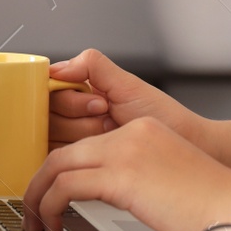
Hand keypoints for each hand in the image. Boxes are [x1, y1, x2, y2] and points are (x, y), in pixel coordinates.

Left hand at [22, 116, 230, 230]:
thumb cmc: (210, 206)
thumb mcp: (165, 178)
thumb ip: (134, 178)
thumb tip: (103, 198)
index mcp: (142, 132)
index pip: (83, 146)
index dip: (57, 173)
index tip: (48, 198)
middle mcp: (132, 134)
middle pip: (61, 153)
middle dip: (37, 186)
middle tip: (31, 213)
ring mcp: (127, 151)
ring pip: (56, 166)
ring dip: (37, 199)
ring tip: (37, 224)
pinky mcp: (124, 175)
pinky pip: (66, 186)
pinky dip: (51, 208)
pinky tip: (57, 227)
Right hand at [48, 49, 212, 155]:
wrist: (182, 145)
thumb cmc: (162, 116)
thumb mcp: (128, 84)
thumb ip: (92, 66)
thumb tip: (56, 67)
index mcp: (81, 92)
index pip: (49, 91)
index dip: (70, 99)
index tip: (98, 103)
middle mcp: (73, 115)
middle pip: (48, 114)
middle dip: (82, 116)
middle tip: (108, 116)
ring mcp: (74, 140)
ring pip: (52, 136)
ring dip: (85, 134)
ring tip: (111, 131)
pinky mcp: (79, 163)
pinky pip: (59, 158)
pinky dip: (82, 153)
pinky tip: (103, 148)